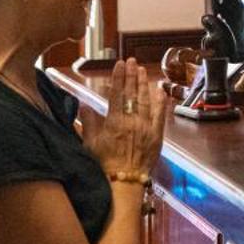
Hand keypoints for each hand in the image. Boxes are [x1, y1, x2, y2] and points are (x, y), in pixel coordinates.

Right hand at [80, 59, 167, 178]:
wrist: (124, 182)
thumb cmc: (104, 164)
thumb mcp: (90, 143)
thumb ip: (88, 123)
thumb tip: (84, 105)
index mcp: (115, 122)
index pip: (117, 94)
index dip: (119, 77)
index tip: (120, 64)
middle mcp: (132, 122)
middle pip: (133, 93)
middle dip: (132, 75)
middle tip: (132, 61)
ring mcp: (146, 128)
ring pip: (146, 101)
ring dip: (144, 84)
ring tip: (143, 70)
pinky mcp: (157, 136)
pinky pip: (160, 115)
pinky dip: (160, 102)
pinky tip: (160, 90)